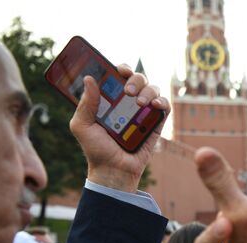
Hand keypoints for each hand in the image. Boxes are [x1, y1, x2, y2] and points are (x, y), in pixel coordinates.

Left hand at [69, 64, 170, 192]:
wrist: (114, 170)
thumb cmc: (97, 150)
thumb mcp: (82, 126)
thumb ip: (85, 103)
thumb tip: (89, 78)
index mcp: (111, 100)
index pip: (119, 77)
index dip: (121, 69)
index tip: (119, 70)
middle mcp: (128, 103)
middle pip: (138, 79)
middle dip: (135, 79)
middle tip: (128, 91)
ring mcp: (143, 112)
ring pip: (153, 89)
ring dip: (148, 91)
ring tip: (139, 104)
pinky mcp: (156, 123)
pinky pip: (164, 106)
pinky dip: (162, 101)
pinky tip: (154, 106)